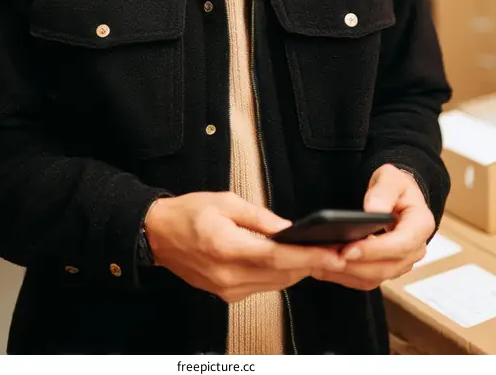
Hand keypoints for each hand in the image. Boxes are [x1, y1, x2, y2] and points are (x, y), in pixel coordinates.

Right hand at [144, 191, 347, 302]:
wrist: (157, 235)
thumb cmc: (188, 213)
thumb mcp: (225, 202)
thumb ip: (259, 217)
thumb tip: (289, 229)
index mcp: (227, 247)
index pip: (277, 257)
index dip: (309, 256)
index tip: (334, 253)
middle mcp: (228, 275)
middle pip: (281, 275)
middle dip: (311, 264)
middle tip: (338, 251)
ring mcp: (227, 289)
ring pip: (275, 284)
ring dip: (298, 270)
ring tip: (321, 255)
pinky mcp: (226, 294)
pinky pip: (262, 286)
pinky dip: (279, 275)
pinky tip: (291, 262)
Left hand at [312, 165, 433, 291]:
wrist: (398, 196)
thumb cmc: (395, 186)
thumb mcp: (391, 177)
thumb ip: (383, 191)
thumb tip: (373, 210)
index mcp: (421, 225)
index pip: (400, 245)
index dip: (374, 250)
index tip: (349, 249)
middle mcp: (415, 249)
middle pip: (386, 267)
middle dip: (355, 265)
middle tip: (326, 258)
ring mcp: (402, 262)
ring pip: (374, 277)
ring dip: (347, 273)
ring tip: (320, 262)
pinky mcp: (387, 269)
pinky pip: (366, 279)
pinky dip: (344, 276)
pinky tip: (324, 267)